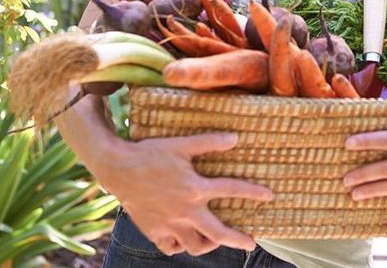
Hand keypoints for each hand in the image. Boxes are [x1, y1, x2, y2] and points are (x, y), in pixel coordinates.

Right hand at [92, 133, 272, 256]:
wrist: (117, 168)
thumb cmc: (150, 153)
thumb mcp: (181, 144)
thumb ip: (209, 142)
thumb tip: (236, 137)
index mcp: (195, 188)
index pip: (232, 190)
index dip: (253, 193)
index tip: (269, 196)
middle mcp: (185, 211)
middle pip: (218, 233)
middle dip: (238, 240)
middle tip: (251, 243)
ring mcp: (169, 224)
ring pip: (195, 245)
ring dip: (210, 244)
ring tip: (217, 239)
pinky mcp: (154, 231)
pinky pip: (171, 247)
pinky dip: (181, 246)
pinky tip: (186, 238)